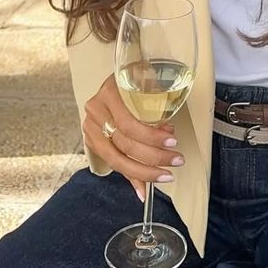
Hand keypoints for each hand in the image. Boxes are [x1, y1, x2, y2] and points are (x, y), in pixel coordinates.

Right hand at [83, 74, 184, 200]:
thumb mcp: (146, 80)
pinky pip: (114, 162)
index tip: (173, 141)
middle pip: (124, 144)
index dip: (152, 137)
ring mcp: (91, 127)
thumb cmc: (136, 78)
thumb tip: (168, 132)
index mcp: (109, 93)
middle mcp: (96, 111)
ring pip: (116, 158)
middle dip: (153, 157)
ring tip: (165, 175)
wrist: (116, 77)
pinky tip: (143, 190)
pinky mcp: (92, 140)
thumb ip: (154, 103)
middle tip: (176, 161)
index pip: (129, 124)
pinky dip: (130, 177)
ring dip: (144, 172)